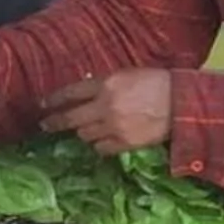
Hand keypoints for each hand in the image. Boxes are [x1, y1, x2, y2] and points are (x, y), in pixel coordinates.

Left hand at [40, 67, 173, 155]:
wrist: (181, 103)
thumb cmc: (157, 83)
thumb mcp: (127, 75)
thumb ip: (105, 84)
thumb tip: (86, 92)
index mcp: (106, 84)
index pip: (72, 92)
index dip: (55, 99)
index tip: (43, 104)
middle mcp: (105, 105)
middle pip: (71, 118)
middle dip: (56, 122)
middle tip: (45, 125)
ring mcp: (114, 126)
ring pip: (85, 135)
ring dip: (83, 132)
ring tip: (86, 130)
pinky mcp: (124, 143)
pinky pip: (101, 148)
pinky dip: (100, 145)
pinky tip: (104, 140)